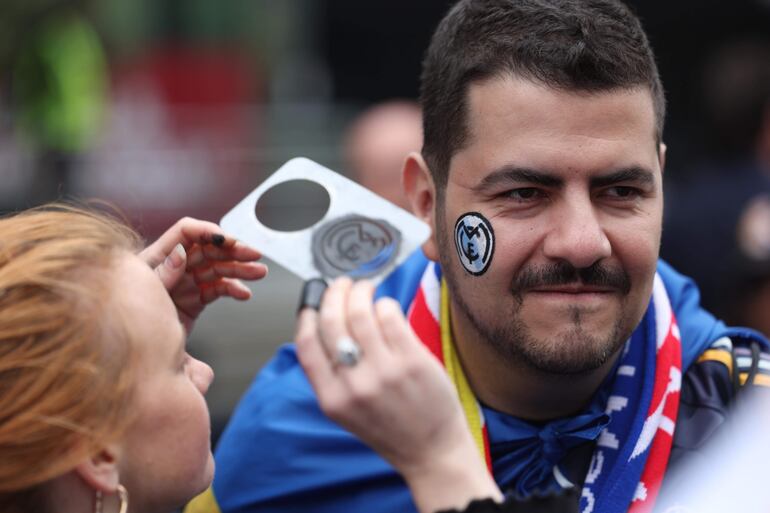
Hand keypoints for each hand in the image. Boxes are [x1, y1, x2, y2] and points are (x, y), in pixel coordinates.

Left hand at [139, 217, 267, 332]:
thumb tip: (180, 253)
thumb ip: (164, 273)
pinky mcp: (195, 300)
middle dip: (233, 250)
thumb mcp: (146, 293)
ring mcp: (186, 283)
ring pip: (217, 268)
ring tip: (259, 273)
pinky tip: (243, 294)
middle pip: (208, 249)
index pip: (186, 233)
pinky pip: (217, 289)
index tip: (229, 240)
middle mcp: (174, 266)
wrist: (138, 356)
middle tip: (254, 255)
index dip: (208, 232)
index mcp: (157, 257)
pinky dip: (232, 289)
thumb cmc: (131, 321)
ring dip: (240, 269)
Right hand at [295, 277, 501, 512]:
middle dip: (334, 294)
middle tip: (341, 285)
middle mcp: (354, 385)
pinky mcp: (412, 360)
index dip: (306, 316)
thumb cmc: (391, 429)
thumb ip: (332, 376)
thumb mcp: (346, 412)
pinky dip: (385, 303)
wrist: (432, 451)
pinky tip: (386, 306)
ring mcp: (384, 371)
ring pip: (361, 312)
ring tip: (364, 288)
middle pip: (331, 321)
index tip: (312, 305)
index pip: (306, 345)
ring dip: (360, 291)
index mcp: (332, 399)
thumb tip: (323, 326)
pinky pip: (390, 315)